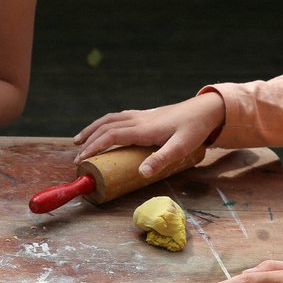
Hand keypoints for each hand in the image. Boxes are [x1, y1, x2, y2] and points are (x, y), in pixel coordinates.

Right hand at [73, 93, 224, 176]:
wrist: (206, 109)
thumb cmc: (195, 129)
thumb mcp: (181, 147)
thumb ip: (161, 159)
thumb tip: (141, 173)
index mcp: (142, 129)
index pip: (110, 136)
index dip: (93, 147)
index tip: (82, 159)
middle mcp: (137, 120)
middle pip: (104, 127)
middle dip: (87, 141)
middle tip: (76, 157)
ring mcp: (140, 115)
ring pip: (108, 120)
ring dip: (92, 129)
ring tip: (78, 140)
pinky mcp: (145, 115)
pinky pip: (117, 117)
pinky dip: (104, 124)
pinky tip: (102, 129)